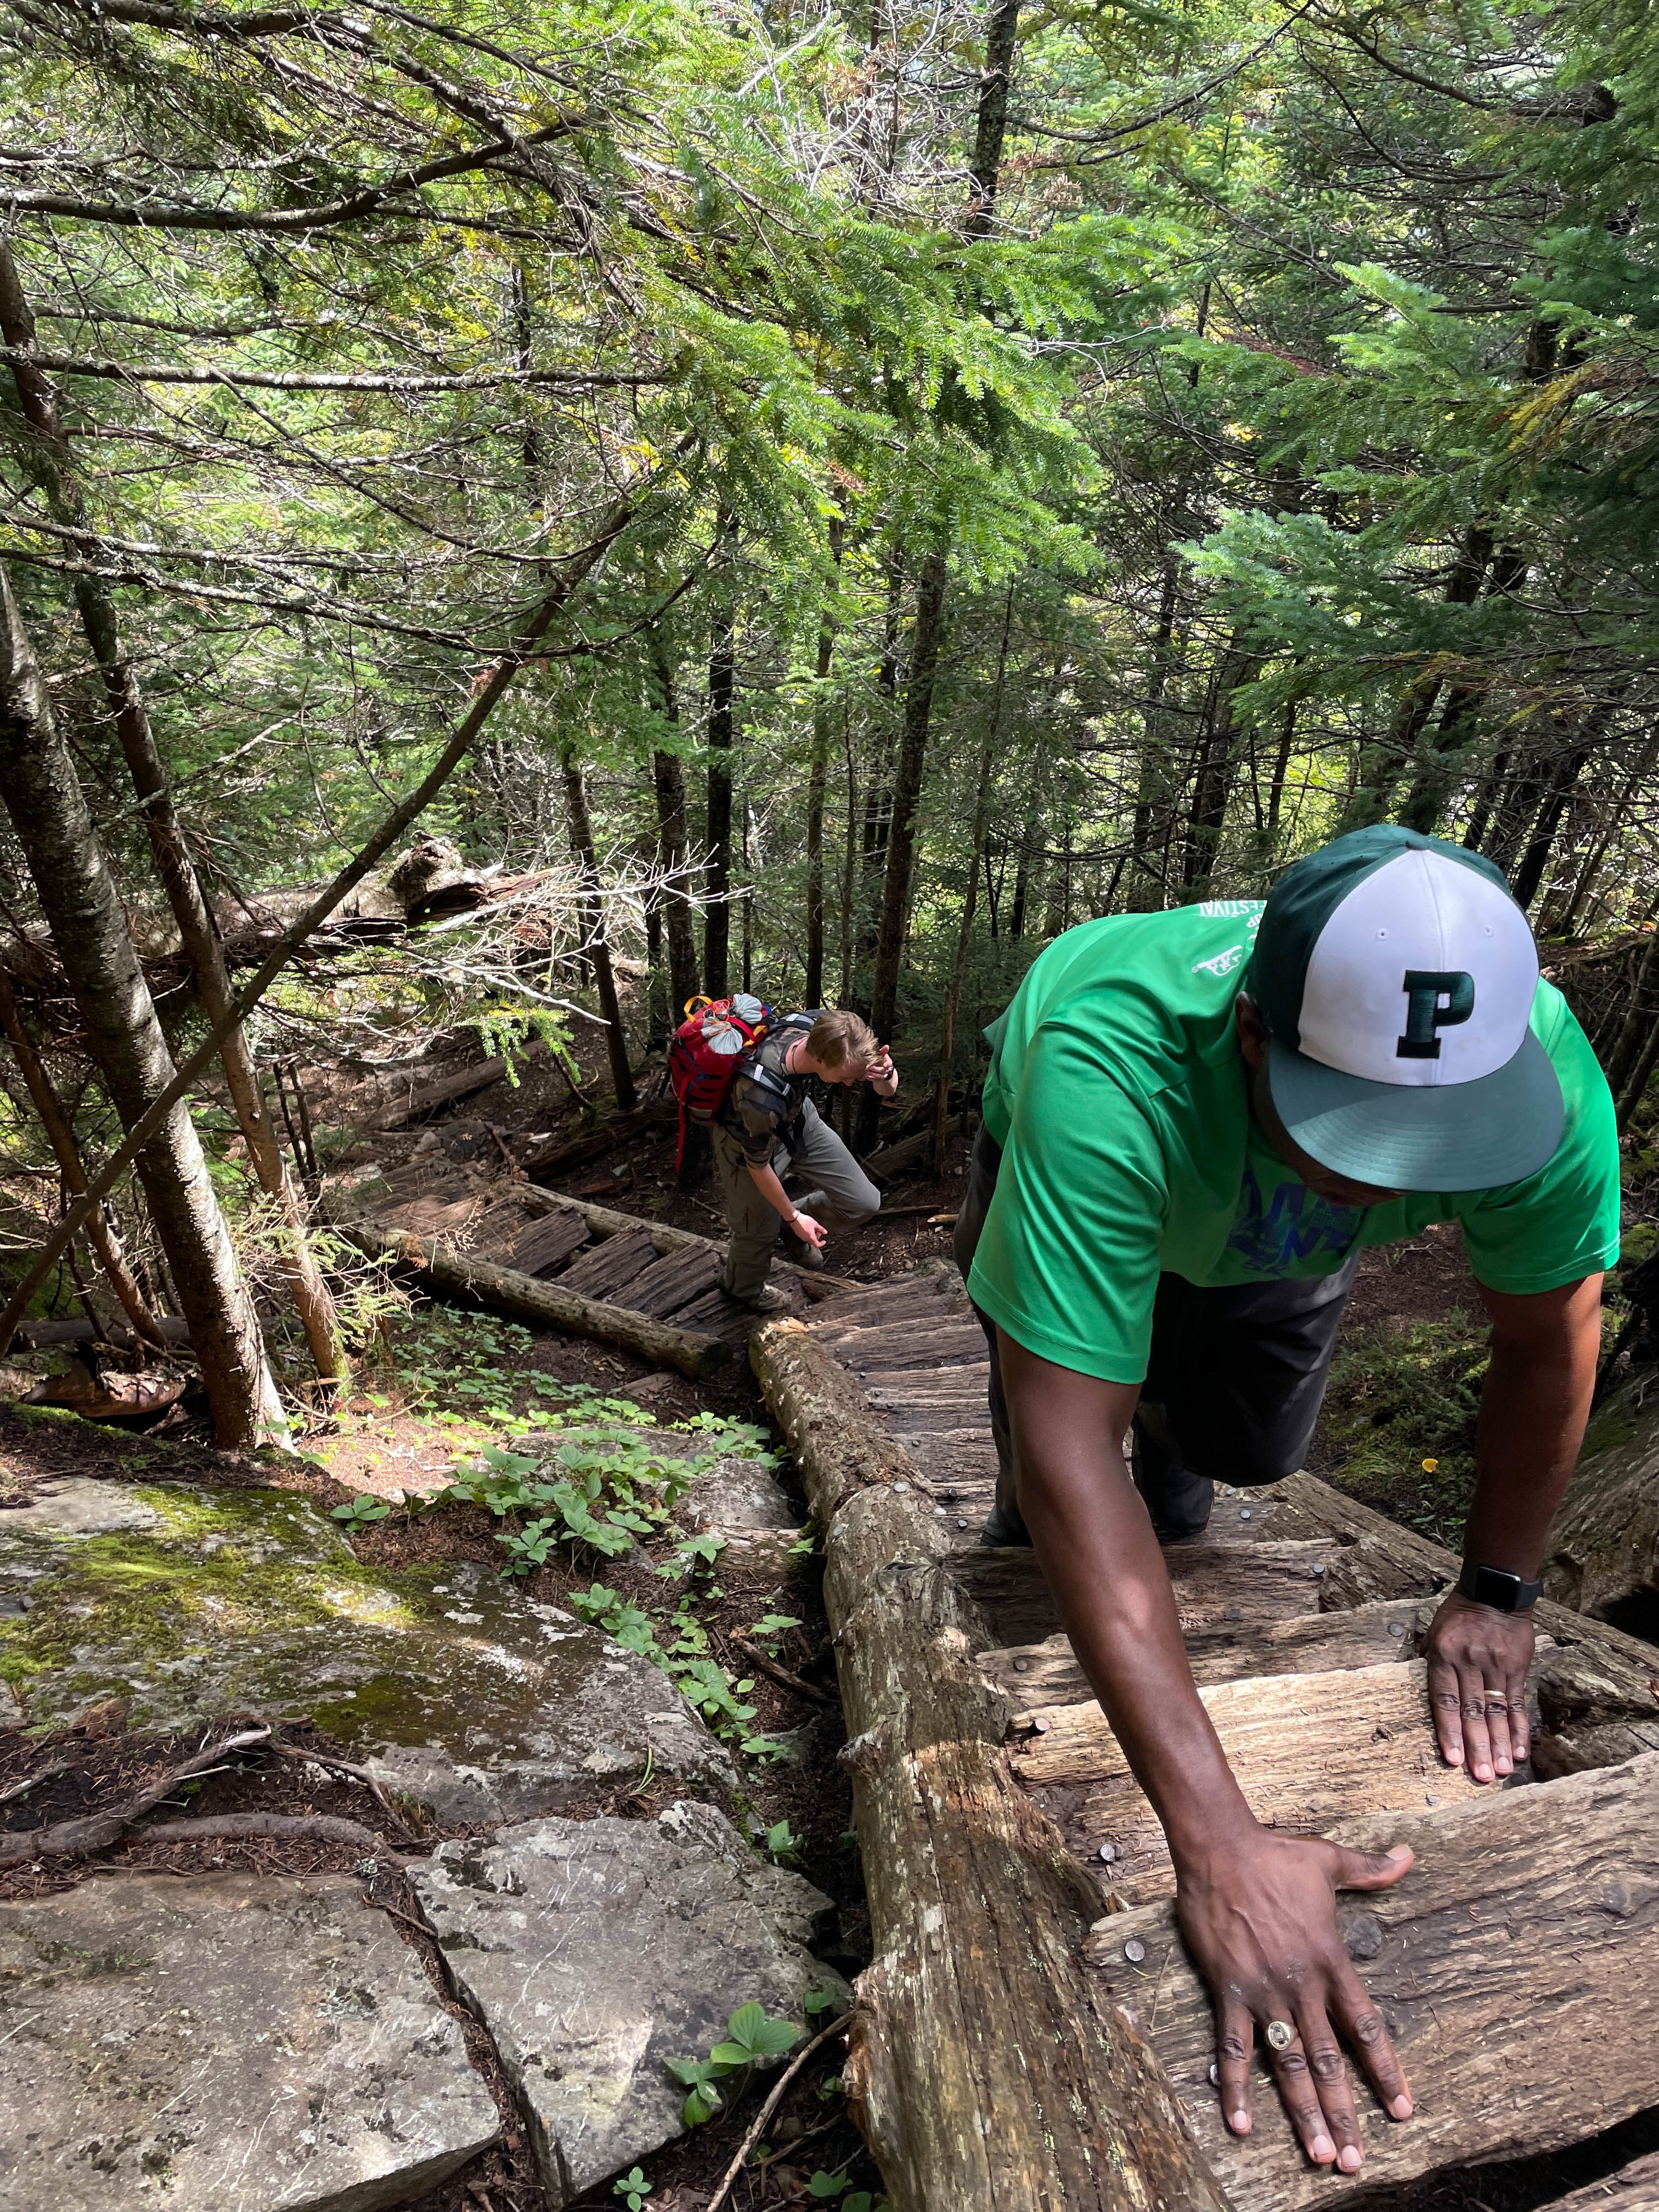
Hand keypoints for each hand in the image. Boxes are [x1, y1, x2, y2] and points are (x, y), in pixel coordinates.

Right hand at [789, 1210, 827, 1248]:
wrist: (795, 1218)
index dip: (822, 1244)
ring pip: (809, 1239)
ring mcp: (801, 1237)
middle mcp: (806, 1239)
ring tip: (813, 1228)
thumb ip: (821, 1229)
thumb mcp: (815, 1224)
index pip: (817, 1245)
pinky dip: (808, 1234)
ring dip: (813, 1235)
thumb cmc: (804, 1221)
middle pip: (813, 1242)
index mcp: (811, 1237)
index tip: (823, 1241)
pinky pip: (805, 1236)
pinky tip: (808, 1228)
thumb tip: (825, 1232)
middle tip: (818, 1231)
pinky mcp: (799, 1234)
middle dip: (817, 1237)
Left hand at [866, 1047, 896, 1092]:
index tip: (884, 1065)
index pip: (889, 1063)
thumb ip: (883, 1051)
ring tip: (867, 1073)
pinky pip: (876, 1080)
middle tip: (870, 1068)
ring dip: (874, 1075)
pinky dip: (871, 1078)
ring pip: (881, 1076)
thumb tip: (887, 1046)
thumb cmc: (879, 1059)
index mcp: (888, 1062)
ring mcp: (884, 1075)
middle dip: (877, 1070)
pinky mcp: (879, 1080)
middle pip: (884, 1070)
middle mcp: (887, 1069)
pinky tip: (866, 1076)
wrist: (878, 1068)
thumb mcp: (881, 1054)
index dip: (887, 1065)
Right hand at [1175, 1825, 1413, 2168]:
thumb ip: (1371, 1869)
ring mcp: (1265, 1992)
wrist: (1220, 1848)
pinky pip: (1234, 2047)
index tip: (1401, 2109)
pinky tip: (1240, 2122)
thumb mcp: (1329, 1860)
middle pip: (1329, 2061)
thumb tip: (1409, 1856)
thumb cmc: (1275, 1854)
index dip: (1385, 2071)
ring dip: (1303, 2112)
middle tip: (1353, 2159)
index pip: (1366, 2027)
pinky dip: (1237, 2086)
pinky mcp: (1229, 1990)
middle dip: (1343, 2113)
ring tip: (1317, 2153)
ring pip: (1289, 2064)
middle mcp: (1302, 1986)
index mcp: (1331, 1961)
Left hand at [1424, 1592, 1533, 1781]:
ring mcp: (1495, 1666)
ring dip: (1499, 1744)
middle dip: (1477, 1747)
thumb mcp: (1434, 1632)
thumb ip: (1431, 1663)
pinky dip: (1518, 1728)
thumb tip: (1428, 1696)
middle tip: (1481, 1777)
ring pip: (1496, 1711)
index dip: (1450, 1732)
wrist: (1495, 1592)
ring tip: (1500, 1771)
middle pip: (1472, 1711)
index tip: (1454, 1759)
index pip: (1444, 1700)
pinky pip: (1517, 1703)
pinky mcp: (1516, 1668)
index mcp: (1442, 1655)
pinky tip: (1518, 1750)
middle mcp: (1469, 1663)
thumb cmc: (1458, 1615)